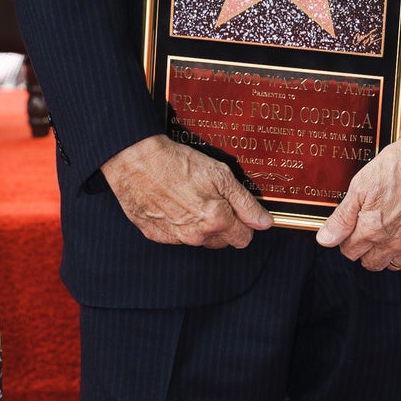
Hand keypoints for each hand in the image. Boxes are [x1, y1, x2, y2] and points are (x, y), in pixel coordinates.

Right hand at [101, 133, 270, 247]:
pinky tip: (172, 203)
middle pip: (221, 241)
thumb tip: (264, 222)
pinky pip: (176, 236)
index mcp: (217, 221)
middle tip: (212, 199)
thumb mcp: (220, 174)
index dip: (244, 223)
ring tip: (190, 198)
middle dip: (223, 225)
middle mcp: (196, 235)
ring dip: (200, 225)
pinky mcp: (155, 235)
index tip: (238, 210)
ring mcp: (175, 237)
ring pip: (198, 239)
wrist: (136, 159)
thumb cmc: (177, 162)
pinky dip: (178, 224)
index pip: (244, 238)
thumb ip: (245, 202)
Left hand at [316, 119, 400, 271]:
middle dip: (365, 249)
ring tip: (390, 229)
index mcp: (371, 230)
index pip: (349, 252)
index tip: (352, 229)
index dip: (348, 240)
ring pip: (394, 264)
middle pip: (370, 263)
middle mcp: (393, 243)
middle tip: (370, 228)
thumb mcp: (361, 185)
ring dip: (388, 252)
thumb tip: (326, 240)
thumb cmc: (400, 165)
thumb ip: (342, 217)